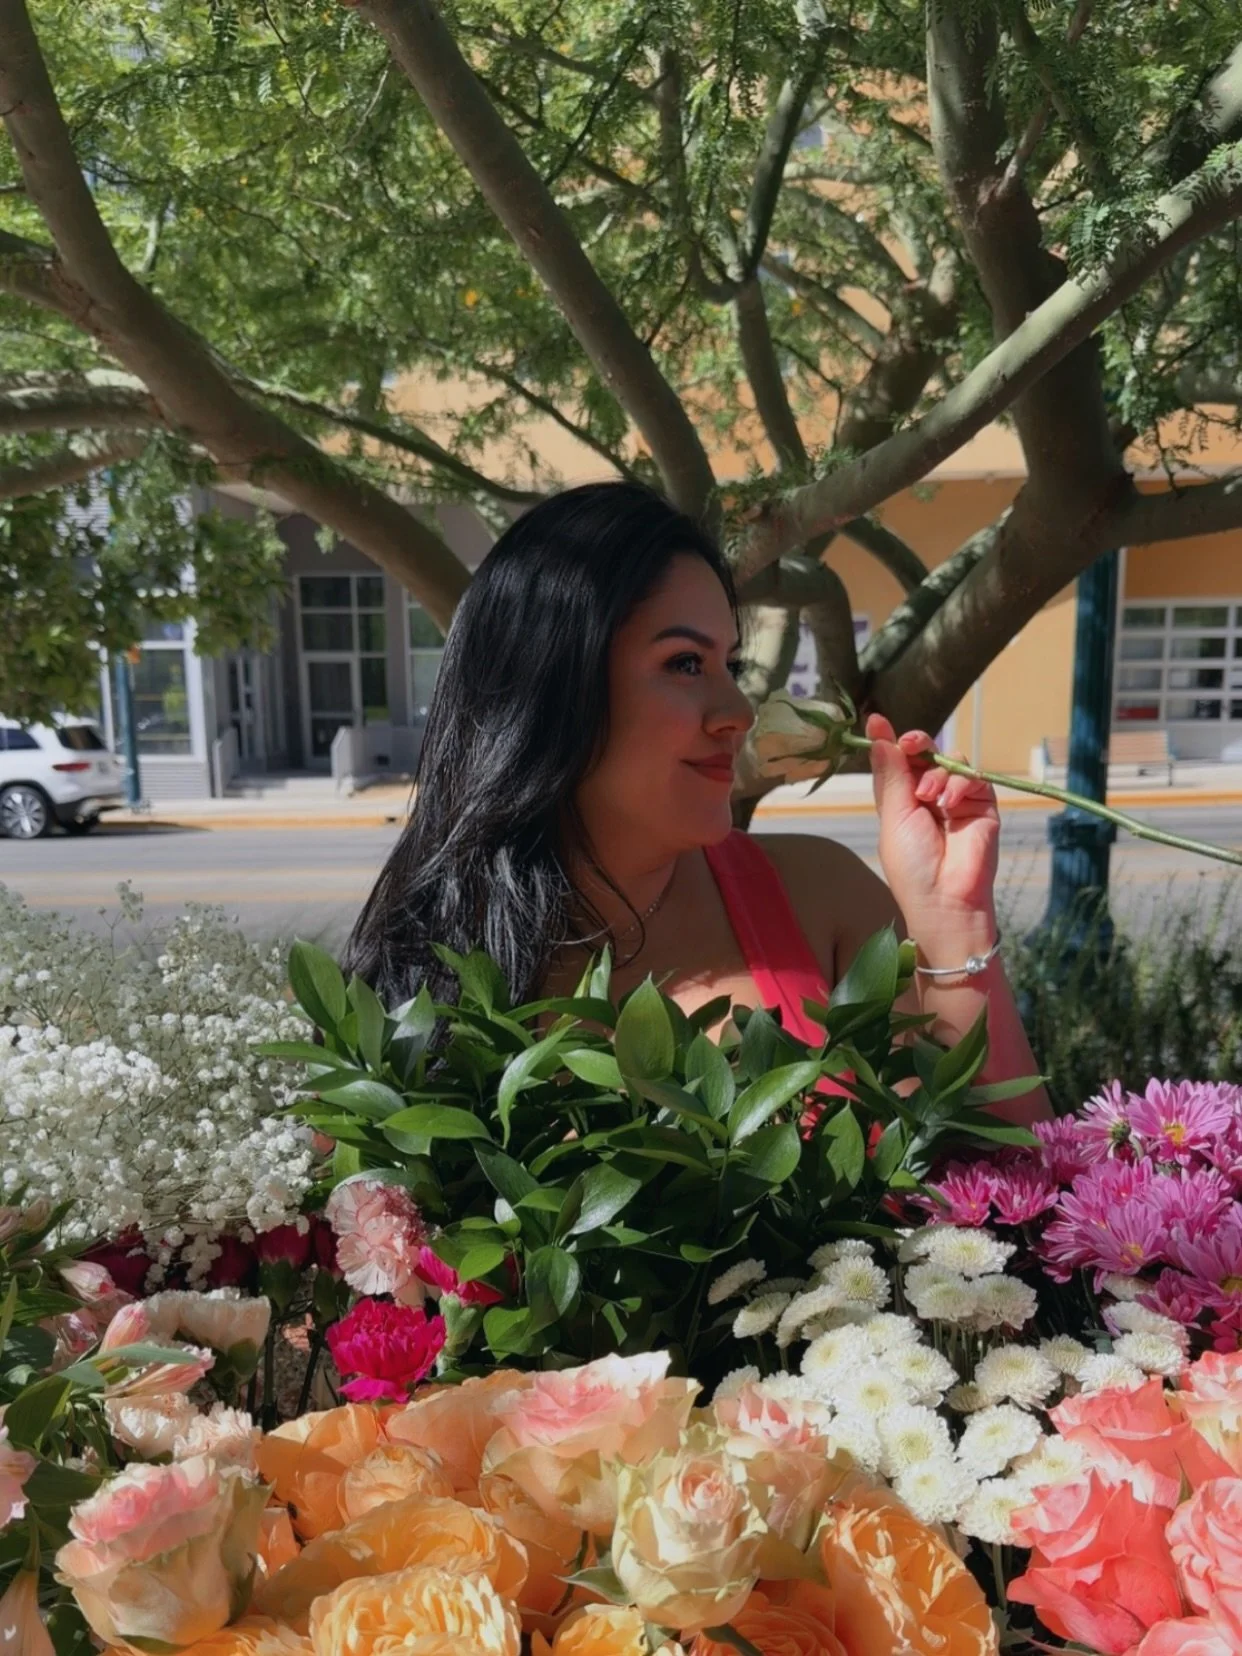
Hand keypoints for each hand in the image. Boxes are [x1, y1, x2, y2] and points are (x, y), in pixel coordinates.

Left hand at [865, 713, 999, 939]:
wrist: (946, 899)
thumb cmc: (912, 865)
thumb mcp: (894, 817)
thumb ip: (891, 774)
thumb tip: (878, 731)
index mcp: (902, 801)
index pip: (897, 762)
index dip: (890, 742)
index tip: (877, 721)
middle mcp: (929, 796)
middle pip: (926, 755)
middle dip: (918, 745)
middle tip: (911, 744)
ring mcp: (958, 800)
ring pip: (950, 762)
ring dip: (938, 773)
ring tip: (928, 798)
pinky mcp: (983, 805)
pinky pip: (973, 778)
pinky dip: (960, 784)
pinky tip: (948, 803)